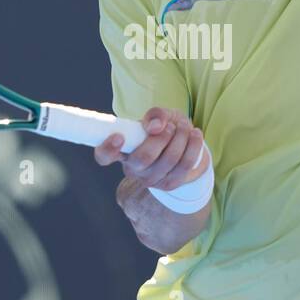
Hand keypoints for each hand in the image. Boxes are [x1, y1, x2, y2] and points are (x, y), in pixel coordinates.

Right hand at [92, 105, 207, 189]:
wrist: (182, 146)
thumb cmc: (163, 128)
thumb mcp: (158, 116)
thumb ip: (155, 115)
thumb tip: (155, 127)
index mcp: (121, 150)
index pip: (104, 155)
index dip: (107, 148)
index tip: (118, 137)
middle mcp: (132, 169)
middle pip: (143, 158)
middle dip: (161, 138)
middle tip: (170, 126)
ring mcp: (151, 180)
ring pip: (168, 160)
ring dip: (180, 138)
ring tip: (184, 126)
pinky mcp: (170, 184)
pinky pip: (184, 165)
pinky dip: (193, 146)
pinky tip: (195, 134)